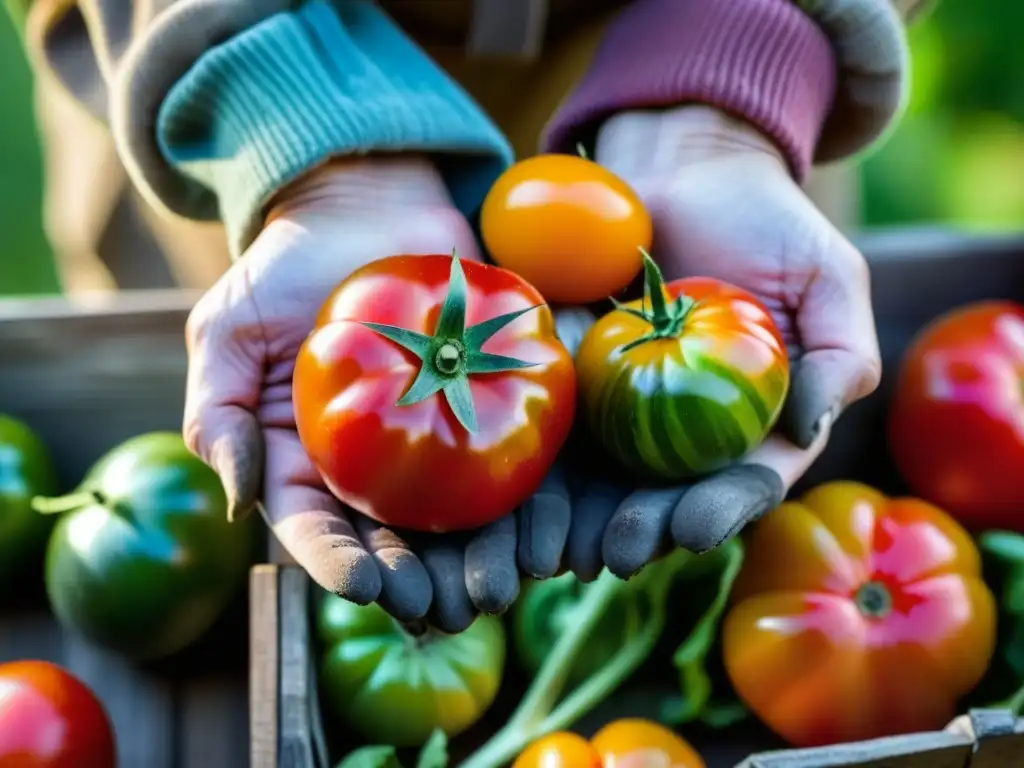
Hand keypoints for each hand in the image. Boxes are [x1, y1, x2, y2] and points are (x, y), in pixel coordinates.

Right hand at [181, 157, 521, 630]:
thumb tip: (238, 502)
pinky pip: (509, 459)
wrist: (367, 206)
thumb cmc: (286, 269)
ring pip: (456, 518)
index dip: (336, 563)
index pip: (316, 529)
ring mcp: (434, 439)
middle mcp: (371, 468)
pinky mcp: (489, 405)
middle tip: (442, 609)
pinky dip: (526, 499)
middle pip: (393, 541)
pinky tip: (543, 531)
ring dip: (476, 560)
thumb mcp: (228, 332)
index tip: (363, 586)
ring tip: (498, 587)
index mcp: (306, 463)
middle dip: (417, 584)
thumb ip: (217, 414)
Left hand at [526, 106, 881, 580]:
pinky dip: (536, 469)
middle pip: (664, 495)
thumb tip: (811, 426)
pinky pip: (550, 430)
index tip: (693, 528)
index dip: (719, 510)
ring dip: (580, 522)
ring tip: (559, 550)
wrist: (680, 168)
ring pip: (601, 480)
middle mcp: (686, 429)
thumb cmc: (766, 221)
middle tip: (617, 554)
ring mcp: (624, 409)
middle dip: (642, 530)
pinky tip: (518, 502)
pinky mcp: (569, 379)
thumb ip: (841, 354)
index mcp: (752, 420)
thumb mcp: (828, 278)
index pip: (740, 481)